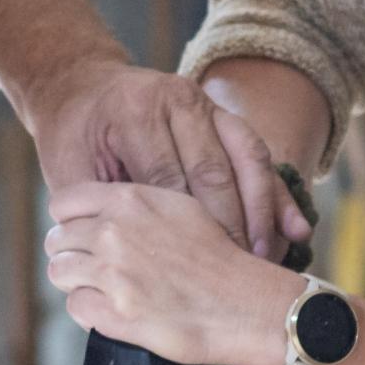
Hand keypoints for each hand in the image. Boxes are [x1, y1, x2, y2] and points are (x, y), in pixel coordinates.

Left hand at [22, 59, 309, 260]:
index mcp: (136, 110)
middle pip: (213, 173)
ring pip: (248, 159)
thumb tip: (109, 263)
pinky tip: (295, 231)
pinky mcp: (225, 113)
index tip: (191, 278)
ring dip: (261, 214)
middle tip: (237, 275)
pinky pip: (259, 154)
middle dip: (229, 228)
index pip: (167, 182)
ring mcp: (206, 102)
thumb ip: (91, 209)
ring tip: (265, 260)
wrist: (83, 86)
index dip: (181, 234)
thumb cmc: (73, 139)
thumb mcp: (70, 170)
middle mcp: (177, 98)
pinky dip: (277, 195)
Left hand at [44, 182, 298, 364]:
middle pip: (56, 239)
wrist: (247, 304)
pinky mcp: (115, 312)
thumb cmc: (218, 257)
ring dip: (77, 282)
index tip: (80, 233)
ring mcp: (112, 273)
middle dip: (71, 253)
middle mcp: (114, 232)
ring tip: (103, 289)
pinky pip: (75, 307)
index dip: (67, 220)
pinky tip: (111, 310)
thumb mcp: (179, 208)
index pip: (63, 202)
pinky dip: (88, 311)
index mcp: (129, 201)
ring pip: (59, 272)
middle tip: (93, 267)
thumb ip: (136, 204)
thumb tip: (101, 210)